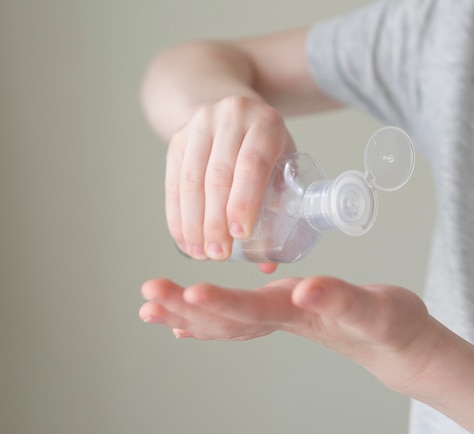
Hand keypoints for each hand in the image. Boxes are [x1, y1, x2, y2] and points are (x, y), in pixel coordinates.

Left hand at [139, 276, 438, 393]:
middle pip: (228, 320)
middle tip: (148, 298)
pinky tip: (186, 323)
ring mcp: (280, 319)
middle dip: (185, 309)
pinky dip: (209, 321)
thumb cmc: (390, 324)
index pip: (254, 311)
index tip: (187, 294)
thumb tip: (306, 292)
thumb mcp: (374, 309)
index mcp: (300, 313)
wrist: (396, 342)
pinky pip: (238, 321)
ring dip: (187, 315)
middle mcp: (282, 318)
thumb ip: (342, 300)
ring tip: (151, 309)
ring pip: (226, 322)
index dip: (221, 304)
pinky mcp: (284, 315)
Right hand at [165, 96, 294, 268]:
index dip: (244, 202)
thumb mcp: (283, 165)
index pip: (252, 164)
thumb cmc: (267, 149)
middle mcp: (231, 117)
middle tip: (219, 255)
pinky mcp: (177, 138)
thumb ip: (281, 207)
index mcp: (266, 123)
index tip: (240, 235)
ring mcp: (200, 124)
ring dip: (194, 223)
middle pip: (218, 175)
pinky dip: (177, 215)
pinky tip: (184, 239)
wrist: (235, 113)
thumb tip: (268, 265)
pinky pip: (173, 181)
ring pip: (191, 180)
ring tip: (201, 253)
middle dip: (216, 221)